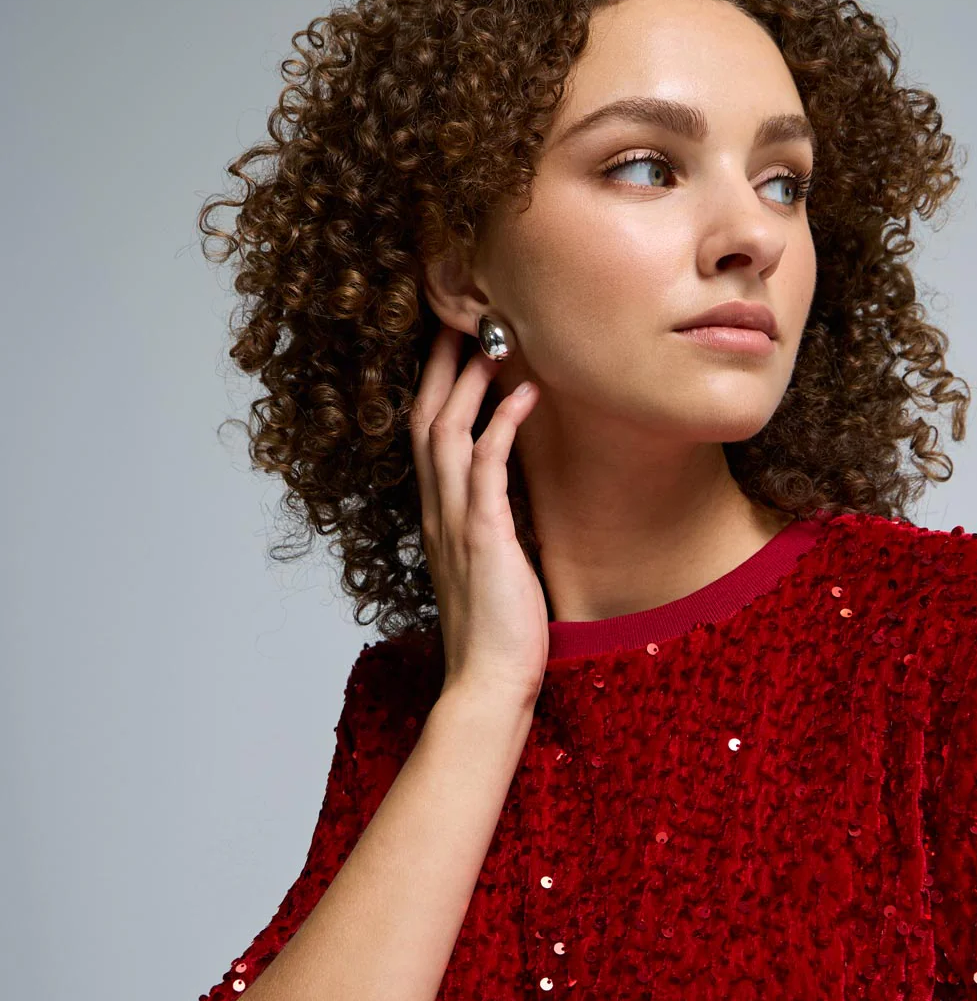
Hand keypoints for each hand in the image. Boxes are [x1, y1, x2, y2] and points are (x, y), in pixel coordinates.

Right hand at [409, 322, 548, 705]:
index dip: (436, 388)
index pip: (427, 438)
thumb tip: (511, 504)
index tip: (454, 347)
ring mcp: (455, 522)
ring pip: (448, 431)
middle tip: (463, 316)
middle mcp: (437, 513)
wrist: (488, 683)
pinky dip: (503, 424)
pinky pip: (487, 465)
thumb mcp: (491, 569)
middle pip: (426, 419)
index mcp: (437, 519)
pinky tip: (527, 394)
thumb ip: (491, 531)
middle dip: (440, 365)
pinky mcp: (483, 535)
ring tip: (492, 337)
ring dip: (468, 380)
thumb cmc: (497, 633)